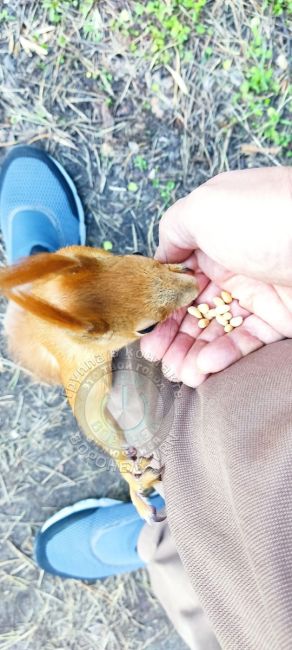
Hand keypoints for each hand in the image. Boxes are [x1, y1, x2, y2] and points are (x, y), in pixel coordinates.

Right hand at [141, 167, 291, 386]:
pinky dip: (221, 356)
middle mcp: (233, 264)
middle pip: (192, 307)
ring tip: (176, 373)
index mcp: (213, 235)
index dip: (158, 304)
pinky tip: (203, 366)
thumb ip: (175, 229)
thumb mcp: (207, 206)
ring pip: (215, 329)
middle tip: (155, 358)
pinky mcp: (280, 318)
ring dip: (191, 352)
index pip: (176, 277)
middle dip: (171, 334)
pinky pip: (245, 341)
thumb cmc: (268, 216)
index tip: (143, 329)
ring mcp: (257, 293)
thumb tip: (161, 256)